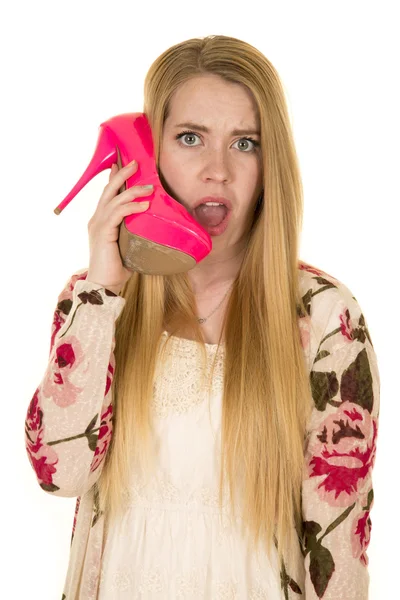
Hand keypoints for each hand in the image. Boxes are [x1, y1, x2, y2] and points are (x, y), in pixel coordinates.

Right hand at [86, 160, 152, 293]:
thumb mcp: (128, 246)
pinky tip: (145, 205)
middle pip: (109, 190)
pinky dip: (132, 207)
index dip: (114, 179)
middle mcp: (97, 220)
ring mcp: (98, 225)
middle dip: (122, 174)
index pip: (107, 196)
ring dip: (133, 190)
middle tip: (135, 163)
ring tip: (150, 187)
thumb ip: (134, 235)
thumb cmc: (117, 269)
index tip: (122, 165)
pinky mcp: (104, 232)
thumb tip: (153, 229)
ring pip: (115, 199)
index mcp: (101, 222)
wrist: (104, 285)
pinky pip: (118, 213)